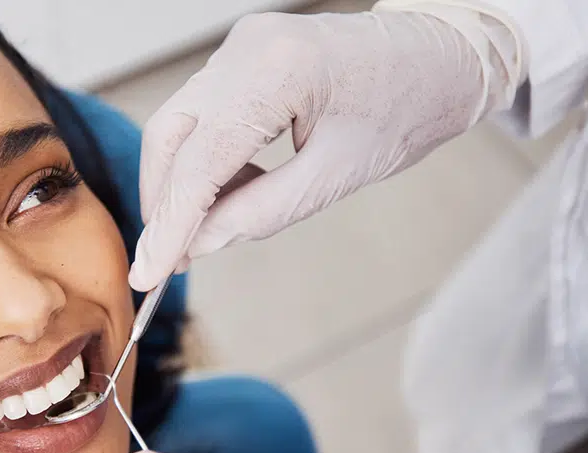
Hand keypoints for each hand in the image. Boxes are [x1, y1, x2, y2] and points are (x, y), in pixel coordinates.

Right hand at [130, 8, 502, 290]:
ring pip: (177, 123)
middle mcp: (247, 49)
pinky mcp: (242, 54)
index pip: (200, 160)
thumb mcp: (336, 177)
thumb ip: (261, 213)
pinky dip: (202, 158)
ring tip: (203, 230)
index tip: (149, 271)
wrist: (439, 58)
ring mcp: (240, 46)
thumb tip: (201, 243)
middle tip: (165, 258)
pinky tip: (227, 192)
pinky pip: (200, 112)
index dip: (169, 223)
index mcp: (279, 73)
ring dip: (179, 183)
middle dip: (162, 202)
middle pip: (170, 134)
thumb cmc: (406, 109)